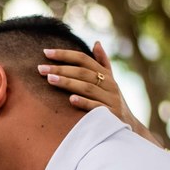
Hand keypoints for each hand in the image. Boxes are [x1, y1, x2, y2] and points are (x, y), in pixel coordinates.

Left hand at [39, 43, 162, 147]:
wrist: (129, 127)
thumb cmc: (113, 101)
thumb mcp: (110, 81)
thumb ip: (103, 63)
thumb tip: (97, 43)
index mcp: (105, 74)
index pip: (83, 59)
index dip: (65, 54)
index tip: (45, 52)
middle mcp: (109, 84)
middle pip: (82, 72)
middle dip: (61, 69)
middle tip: (41, 69)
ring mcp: (110, 99)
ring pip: (88, 87)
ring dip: (68, 83)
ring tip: (50, 80)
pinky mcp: (111, 114)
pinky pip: (96, 107)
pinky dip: (84, 102)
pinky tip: (70, 99)